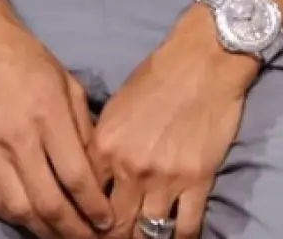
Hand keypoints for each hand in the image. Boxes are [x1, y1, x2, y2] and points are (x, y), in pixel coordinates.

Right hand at [0, 0, 112, 237]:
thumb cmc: (24, 57)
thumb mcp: (65, 81)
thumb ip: (83, 128)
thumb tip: (98, 175)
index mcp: (47, 113)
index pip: (77, 178)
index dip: (96, 209)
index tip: (108, 224)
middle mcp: (16, 134)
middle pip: (49, 203)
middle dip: (74, 231)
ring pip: (19, 209)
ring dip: (44, 230)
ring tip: (60, 235)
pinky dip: (12, 215)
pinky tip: (28, 217)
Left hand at [89, 10, 253, 238]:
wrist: (200, 62)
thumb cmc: (155, 78)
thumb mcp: (115, 107)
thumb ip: (102, 144)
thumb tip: (90, 175)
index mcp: (105, 145)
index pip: (84, 197)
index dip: (82, 220)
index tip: (83, 229)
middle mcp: (130, 167)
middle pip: (115, 225)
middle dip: (111, 238)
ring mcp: (165, 178)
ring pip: (148, 234)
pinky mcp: (197, 182)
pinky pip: (186, 229)